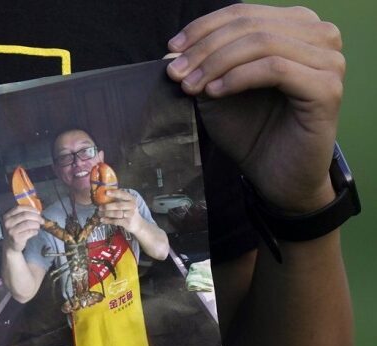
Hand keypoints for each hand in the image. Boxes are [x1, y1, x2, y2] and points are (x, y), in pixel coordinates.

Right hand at [2, 206, 44, 252]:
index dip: (31, 209)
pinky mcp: (16, 238)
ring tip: (38, 227)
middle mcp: (8, 223)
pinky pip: (30, 232)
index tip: (38, 212)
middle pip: (25, 215)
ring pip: (28, 223)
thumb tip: (37, 212)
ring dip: (36, 224)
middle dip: (36, 217)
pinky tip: (35, 232)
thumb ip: (24, 214)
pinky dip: (35, 231)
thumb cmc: (17, 231)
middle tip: (42, 220)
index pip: (20, 208)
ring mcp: (11, 231)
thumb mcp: (16, 221)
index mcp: (7, 216)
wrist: (11, 245)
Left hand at [97, 190, 141, 231]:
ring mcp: (131, 214)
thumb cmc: (128, 211)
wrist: (138, 224)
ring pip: (116, 214)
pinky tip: (102, 220)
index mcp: (131, 199)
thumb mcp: (127, 204)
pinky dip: (108, 220)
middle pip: (118, 205)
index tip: (106, 192)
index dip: (115, 193)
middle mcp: (132, 206)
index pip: (123, 194)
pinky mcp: (127, 222)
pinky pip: (116, 221)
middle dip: (107, 206)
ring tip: (99, 214)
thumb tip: (103, 195)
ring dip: (106, 214)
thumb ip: (118, 199)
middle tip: (99, 207)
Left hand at [166, 4, 343, 212]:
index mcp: (295, 27)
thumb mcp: (218, 88)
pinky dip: (238, 78)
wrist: (274, 174)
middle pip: (250, 26)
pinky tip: (216, 93)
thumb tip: (173, 49)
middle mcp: (319, 36)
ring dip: (218, 63)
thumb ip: (202, 64)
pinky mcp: (328, 88)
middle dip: (205, 48)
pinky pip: (275, 69)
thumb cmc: (251, 129)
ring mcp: (329, 61)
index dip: (203, 28)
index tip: (172, 49)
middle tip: (176, 73)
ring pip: (262, 43)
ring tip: (192, 86)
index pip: (243, 13)